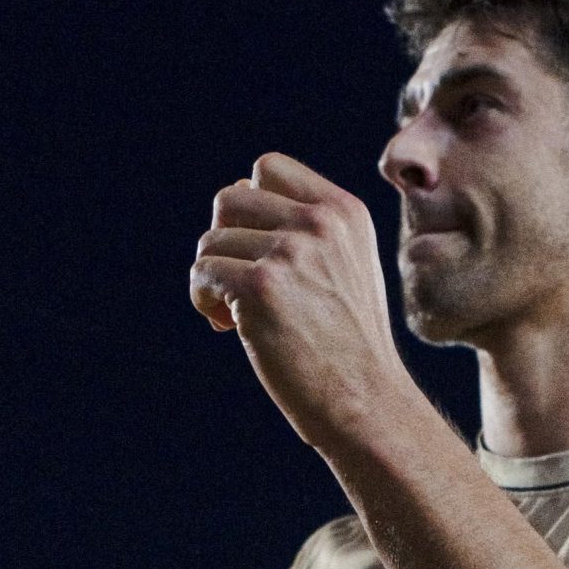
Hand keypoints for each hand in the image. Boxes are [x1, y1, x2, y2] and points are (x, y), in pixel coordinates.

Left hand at [189, 153, 416, 447]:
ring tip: (236, 314)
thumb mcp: (346, 266)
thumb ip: (306, 229)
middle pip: (229, 197)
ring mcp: (290, 252)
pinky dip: (203, 299)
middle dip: (224, 240)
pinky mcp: (261, 288)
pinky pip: (202, 273)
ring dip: (213, 277)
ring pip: (210, 240)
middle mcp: (319, 222)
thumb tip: (234, 196)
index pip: (268, 168)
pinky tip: (227, 325)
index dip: (248, 206)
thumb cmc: (349, 344)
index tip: (259, 250)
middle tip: (240, 284)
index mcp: (344, 211)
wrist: (366, 401)